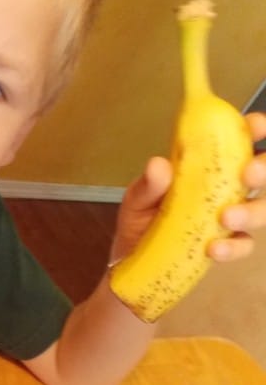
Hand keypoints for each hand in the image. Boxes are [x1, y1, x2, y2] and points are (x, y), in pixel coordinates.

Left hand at [111, 112, 265, 264]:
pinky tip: (213, 249)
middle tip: (247, 174)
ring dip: (252, 212)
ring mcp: (231, 216)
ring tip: (226, 218)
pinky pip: (243, 244)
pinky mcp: (227, 244)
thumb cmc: (141, 218)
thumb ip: (149, 184)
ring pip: (262, 209)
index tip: (255, 126)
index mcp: (209, 164)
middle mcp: (227, 187)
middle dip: (264, 169)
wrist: (132, 258)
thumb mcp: (138, 198)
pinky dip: (233, 247)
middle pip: (264, 173)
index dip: (255, 128)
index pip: (241, 139)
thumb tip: (158, 165)